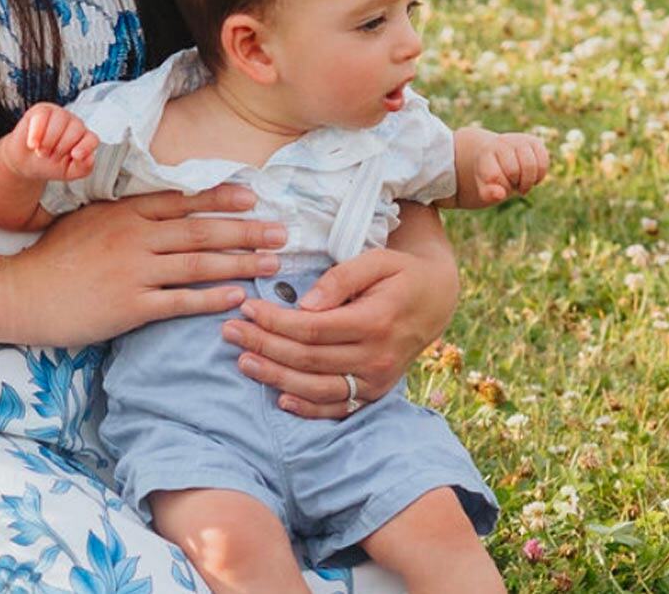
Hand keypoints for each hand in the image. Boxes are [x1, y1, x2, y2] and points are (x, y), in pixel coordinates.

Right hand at [0, 103, 97, 182]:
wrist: (26, 162)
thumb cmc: (50, 164)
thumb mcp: (68, 172)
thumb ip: (83, 168)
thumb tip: (90, 158)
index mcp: (84, 139)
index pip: (92, 139)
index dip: (85, 147)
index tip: (75, 156)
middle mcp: (75, 124)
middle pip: (76, 130)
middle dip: (60, 148)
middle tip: (49, 157)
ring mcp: (59, 115)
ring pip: (60, 121)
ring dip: (48, 141)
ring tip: (41, 151)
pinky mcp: (42, 110)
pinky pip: (42, 116)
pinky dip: (36, 133)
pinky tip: (33, 144)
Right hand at [3, 185, 287, 346]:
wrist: (22, 293)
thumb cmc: (54, 257)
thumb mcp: (89, 220)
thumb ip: (126, 214)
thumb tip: (161, 208)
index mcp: (125, 212)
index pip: (182, 202)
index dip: (220, 199)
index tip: (252, 197)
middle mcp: (134, 237)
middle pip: (201, 231)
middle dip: (246, 231)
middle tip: (282, 232)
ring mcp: (133, 272)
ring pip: (198, 263)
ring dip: (240, 262)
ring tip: (272, 262)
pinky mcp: (129, 306)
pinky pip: (179, 301)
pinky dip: (211, 297)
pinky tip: (238, 296)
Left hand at [219, 234, 459, 419]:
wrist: (437, 300)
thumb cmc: (400, 274)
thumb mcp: (376, 260)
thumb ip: (341, 278)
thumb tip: (306, 303)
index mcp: (376, 321)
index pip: (313, 328)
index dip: (275, 322)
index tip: (246, 308)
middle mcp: (377, 357)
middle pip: (308, 359)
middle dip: (264, 346)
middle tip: (230, 332)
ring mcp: (376, 380)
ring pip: (317, 388)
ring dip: (276, 377)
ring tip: (243, 362)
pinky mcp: (375, 393)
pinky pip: (338, 408)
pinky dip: (308, 407)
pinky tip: (280, 397)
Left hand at [473, 132, 549, 203]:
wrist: (501, 157)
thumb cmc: (492, 175)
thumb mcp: (484, 187)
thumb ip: (488, 194)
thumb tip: (500, 194)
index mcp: (486, 152)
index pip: (494, 176)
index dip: (499, 189)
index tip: (498, 188)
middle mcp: (502, 142)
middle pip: (513, 171)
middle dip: (514, 185)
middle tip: (511, 184)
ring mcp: (519, 140)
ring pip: (530, 166)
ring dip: (528, 182)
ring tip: (521, 183)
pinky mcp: (535, 142)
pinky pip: (543, 163)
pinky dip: (539, 176)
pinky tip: (532, 178)